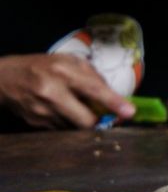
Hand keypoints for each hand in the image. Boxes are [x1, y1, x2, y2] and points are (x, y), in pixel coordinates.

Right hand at [0, 54, 134, 128]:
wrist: (4, 79)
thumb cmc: (41, 66)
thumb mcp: (68, 61)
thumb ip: (93, 76)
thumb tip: (115, 95)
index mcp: (63, 72)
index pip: (94, 90)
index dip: (114, 103)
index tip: (130, 112)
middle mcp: (52, 93)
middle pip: (87, 120)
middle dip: (101, 122)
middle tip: (107, 117)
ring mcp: (43, 112)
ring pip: (77, 128)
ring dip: (84, 122)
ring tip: (79, 109)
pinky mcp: (37, 124)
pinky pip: (64, 130)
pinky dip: (70, 124)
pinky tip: (64, 112)